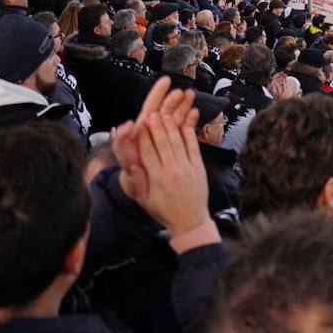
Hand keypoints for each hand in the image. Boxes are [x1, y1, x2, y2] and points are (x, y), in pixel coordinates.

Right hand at [132, 81, 210, 238]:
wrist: (190, 221)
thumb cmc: (164, 211)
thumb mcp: (145, 201)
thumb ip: (139, 182)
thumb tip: (133, 166)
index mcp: (156, 178)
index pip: (148, 152)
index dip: (143, 135)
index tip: (140, 122)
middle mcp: (171, 170)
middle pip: (162, 143)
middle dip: (157, 125)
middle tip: (153, 111)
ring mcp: (187, 168)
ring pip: (177, 142)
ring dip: (171, 126)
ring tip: (166, 112)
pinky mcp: (199, 168)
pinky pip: (193, 148)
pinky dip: (189, 134)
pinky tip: (185, 123)